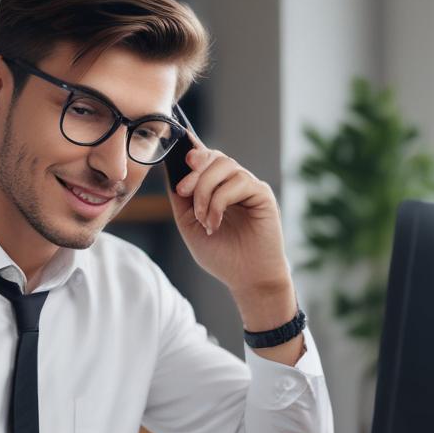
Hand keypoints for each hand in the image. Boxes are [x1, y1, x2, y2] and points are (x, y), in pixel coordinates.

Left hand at [168, 141, 292, 300]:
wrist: (246, 278)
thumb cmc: (221, 256)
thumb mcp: (190, 225)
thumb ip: (181, 200)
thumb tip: (171, 171)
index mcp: (218, 188)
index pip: (206, 159)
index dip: (194, 154)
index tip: (182, 160)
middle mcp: (235, 184)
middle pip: (214, 157)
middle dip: (194, 173)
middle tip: (184, 193)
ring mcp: (250, 187)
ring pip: (225, 165)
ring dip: (205, 192)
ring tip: (203, 220)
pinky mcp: (262, 194)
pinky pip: (238, 182)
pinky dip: (219, 201)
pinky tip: (215, 223)